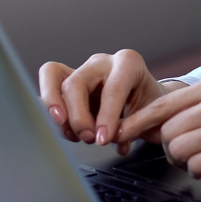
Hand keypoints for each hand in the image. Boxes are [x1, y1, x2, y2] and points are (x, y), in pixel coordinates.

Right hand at [38, 49, 181, 153]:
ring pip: (54, 77)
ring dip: (58, 111)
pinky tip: (67, 129)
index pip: (112, 89)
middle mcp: (103, 62)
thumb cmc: (151, 104)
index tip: (102, 139)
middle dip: (78, 117)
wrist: (148, 98)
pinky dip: (51, 108)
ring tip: (72, 134)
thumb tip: (110, 138)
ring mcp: (83, 69)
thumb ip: (133, 126)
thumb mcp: (151, 114)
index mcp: (129, 63)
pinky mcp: (68, 78)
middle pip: (76, 83)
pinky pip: (48, 82)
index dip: (106, 117)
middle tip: (88, 139)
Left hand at [115, 74, 200, 191]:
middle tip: (192, 153)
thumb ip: (194, 111)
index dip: (137, 122)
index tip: (119, 134)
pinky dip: (200, 171)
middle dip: (172, 149)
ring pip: (178, 148)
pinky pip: (196, 165)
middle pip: (167, 130)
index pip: (163, 103)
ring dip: (186, 161)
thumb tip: (147, 126)